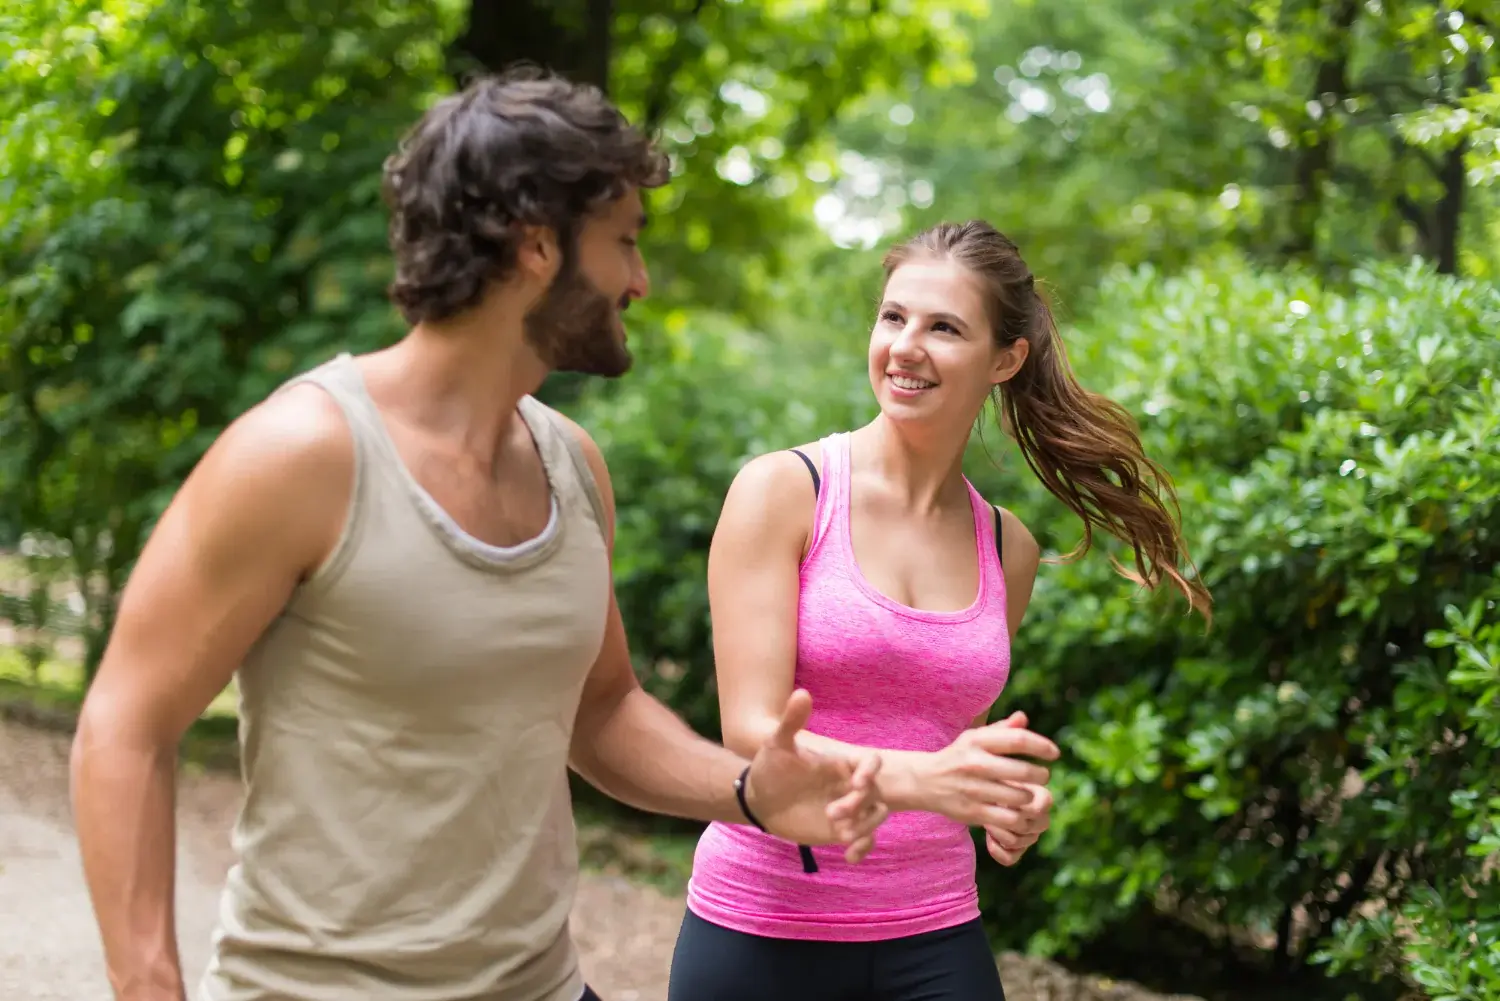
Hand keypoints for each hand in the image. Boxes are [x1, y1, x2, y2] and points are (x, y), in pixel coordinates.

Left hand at [743, 689, 887, 862]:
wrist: (759, 800)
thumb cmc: (770, 767)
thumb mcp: (778, 743)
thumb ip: (792, 721)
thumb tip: (801, 693)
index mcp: (840, 763)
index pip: (870, 763)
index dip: (870, 772)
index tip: (856, 784)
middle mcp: (849, 785)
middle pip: (875, 794)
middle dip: (860, 805)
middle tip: (832, 814)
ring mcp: (848, 808)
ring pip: (876, 816)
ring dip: (865, 827)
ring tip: (842, 835)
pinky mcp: (842, 830)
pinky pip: (864, 839)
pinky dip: (862, 848)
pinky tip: (848, 856)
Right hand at [913, 710, 1057, 827]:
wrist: (924, 781)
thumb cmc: (958, 757)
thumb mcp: (974, 738)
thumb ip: (1001, 729)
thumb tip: (1024, 718)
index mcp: (977, 741)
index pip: (1018, 740)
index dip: (1042, 746)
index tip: (1054, 753)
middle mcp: (975, 763)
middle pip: (1023, 771)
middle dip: (1041, 775)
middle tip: (1043, 776)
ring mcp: (973, 789)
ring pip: (1019, 797)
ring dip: (1031, 797)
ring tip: (1030, 794)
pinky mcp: (973, 812)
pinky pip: (1009, 818)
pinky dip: (1020, 817)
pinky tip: (1020, 811)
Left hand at [983, 780, 1052, 865]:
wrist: (987, 788)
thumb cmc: (996, 777)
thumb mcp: (1003, 771)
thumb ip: (1010, 778)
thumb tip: (1010, 792)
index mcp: (1043, 798)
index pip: (1037, 809)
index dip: (1018, 807)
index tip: (1002, 798)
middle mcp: (1042, 819)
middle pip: (1026, 828)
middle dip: (1004, 819)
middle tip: (987, 807)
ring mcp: (1031, 837)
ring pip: (1017, 842)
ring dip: (997, 832)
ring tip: (986, 819)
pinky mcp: (1018, 851)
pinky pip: (1010, 859)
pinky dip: (997, 850)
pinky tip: (989, 838)